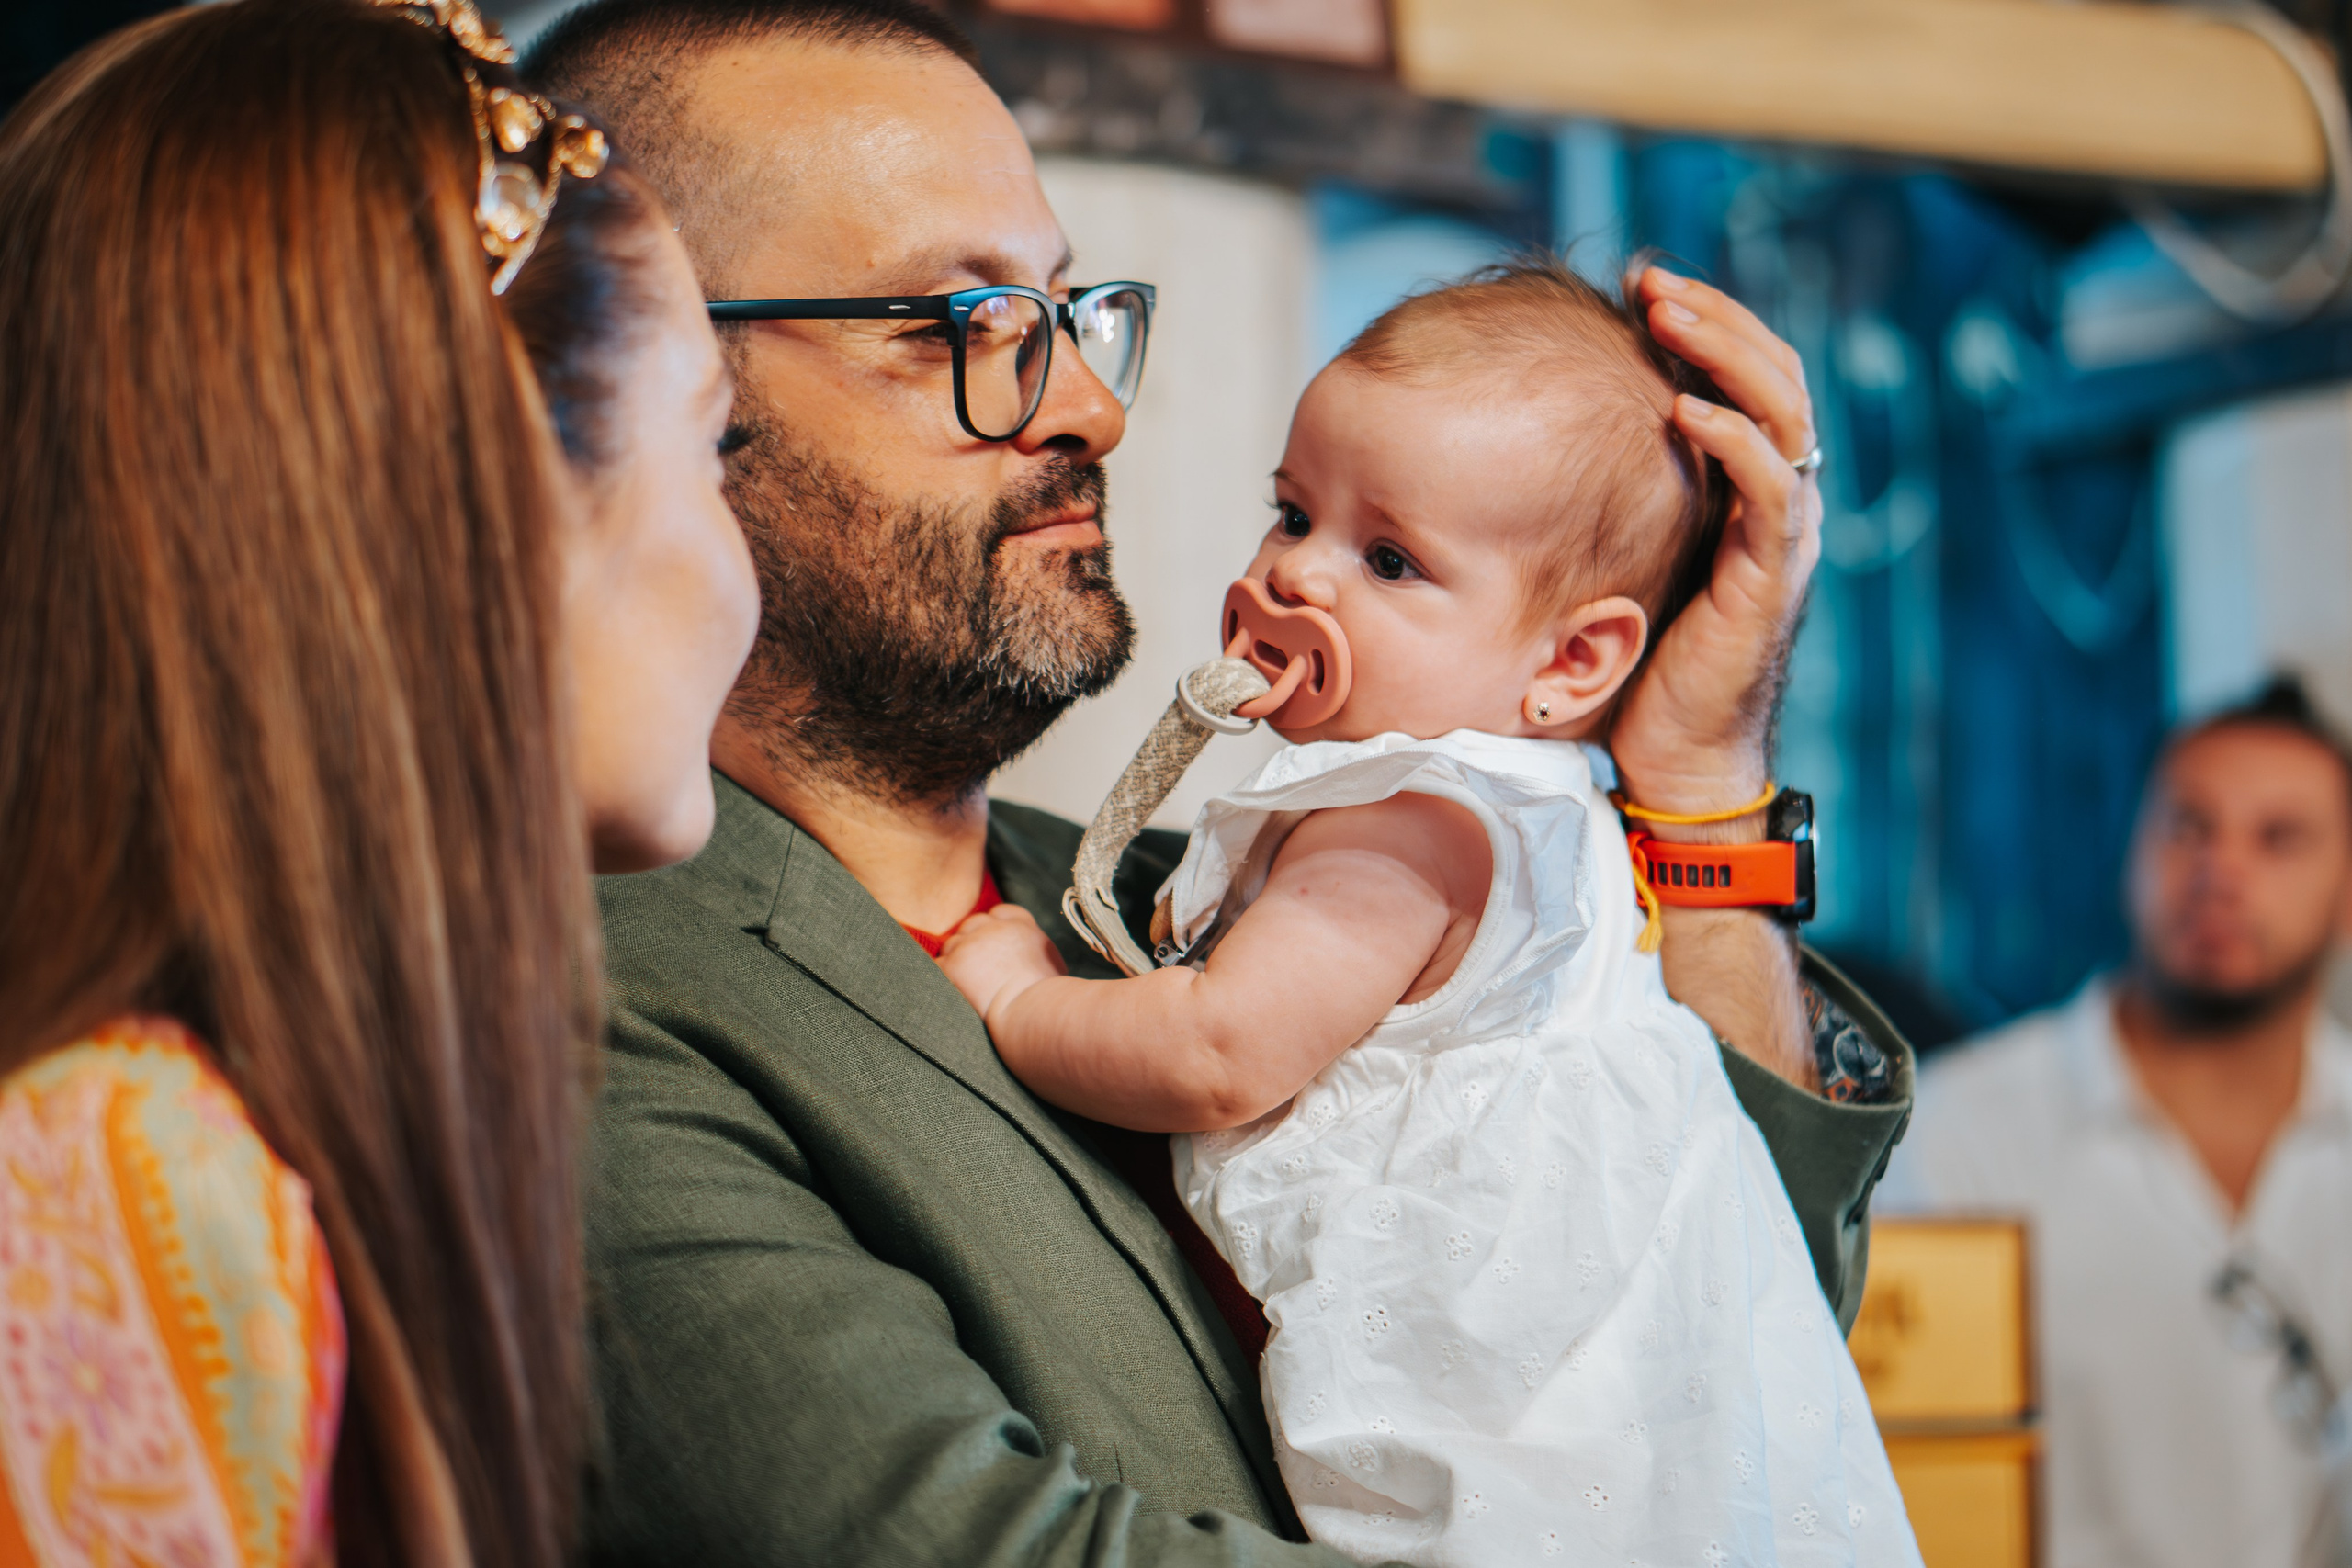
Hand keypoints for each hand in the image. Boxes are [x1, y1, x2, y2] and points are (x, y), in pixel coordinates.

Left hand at [937, 904, 1066, 1025]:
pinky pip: (938, 965)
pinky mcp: (954, 964)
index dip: (993, 927)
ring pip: (951, 944)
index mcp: (1020, 925)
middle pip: (971, 925)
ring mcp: (972, 944)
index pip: (999, 912)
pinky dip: (944, 977)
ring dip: (956, 960)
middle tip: (978, 969)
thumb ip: (1033, 948)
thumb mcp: (1050, 961)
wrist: (1032, 1012)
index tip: (993, 946)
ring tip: (969, 986)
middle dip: (972, 943)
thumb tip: (1028, 954)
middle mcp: (994, 929)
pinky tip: (955, 990)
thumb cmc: (1047, 997)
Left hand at [1613, 267, 1821, 821]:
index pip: (1747, 376)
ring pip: (1782, 413)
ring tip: (1669, 315)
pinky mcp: (1771, 575)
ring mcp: (1783, 535)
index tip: (1640, 278)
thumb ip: (1611, 493)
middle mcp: (1779, 500)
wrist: (1675, 757)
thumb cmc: (1639, 660)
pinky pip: (1772, 490)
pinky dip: (1736, 441)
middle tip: (1651, 278)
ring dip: (1726, 354)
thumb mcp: (1621, 553)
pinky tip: (1688, 408)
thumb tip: (1524, 433)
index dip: (1706, 319)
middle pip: (1773, 374)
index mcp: (1748, 488)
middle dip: (1715, 317)